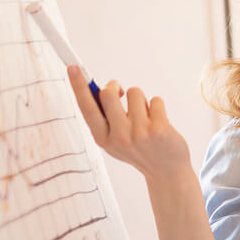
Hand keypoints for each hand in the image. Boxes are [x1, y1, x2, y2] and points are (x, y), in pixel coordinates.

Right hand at [69, 66, 190, 181]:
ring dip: (141, 99)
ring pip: (135, 93)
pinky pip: (155, 100)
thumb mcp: (114, 141)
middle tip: (122, 91)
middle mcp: (119, 137)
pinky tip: (160, 121)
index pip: (86, 108)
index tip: (73, 67)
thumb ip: (105, 119)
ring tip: (145, 115)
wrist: (167, 172)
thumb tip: (96, 88)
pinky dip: (157, 106)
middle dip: (115, 86)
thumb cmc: (139, 151)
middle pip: (108, 93)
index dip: (78, 87)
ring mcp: (139, 133)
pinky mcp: (159, 130)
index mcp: (103, 139)